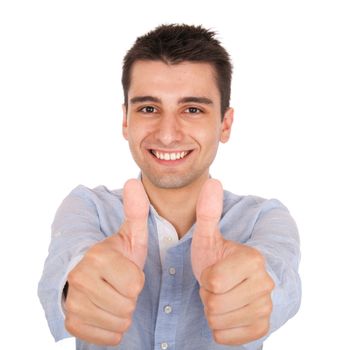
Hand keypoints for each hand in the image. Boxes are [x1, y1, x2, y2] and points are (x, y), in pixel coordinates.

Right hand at [64, 179, 148, 345]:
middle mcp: (80, 278)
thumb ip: (136, 211)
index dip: (136, 280)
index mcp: (97, 256)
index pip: (135, 285)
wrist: (91, 276)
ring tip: (113, 295)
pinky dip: (111, 327)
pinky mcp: (72, 321)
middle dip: (129, 297)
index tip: (125, 270)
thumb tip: (133, 181)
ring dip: (122, 312)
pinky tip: (105, 309)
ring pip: (119, 322)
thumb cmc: (116, 256)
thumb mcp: (131, 234)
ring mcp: (74, 302)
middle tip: (119, 284)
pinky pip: (107, 337)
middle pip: (127, 305)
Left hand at [191, 179, 274, 344]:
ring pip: (219, 321)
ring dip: (213, 311)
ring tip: (221, 296)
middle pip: (214, 303)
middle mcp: (265, 284)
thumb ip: (208, 212)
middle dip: (208, 296)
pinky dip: (220, 326)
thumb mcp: (208, 236)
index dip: (205, 279)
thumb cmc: (218, 257)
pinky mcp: (263, 327)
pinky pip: (226, 336)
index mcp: (253, 260)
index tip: (214, 271)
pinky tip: (227, 311)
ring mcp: (266, 308)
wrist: (234, 282)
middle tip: (216, 285)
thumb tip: (213, 181)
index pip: (212, 282)